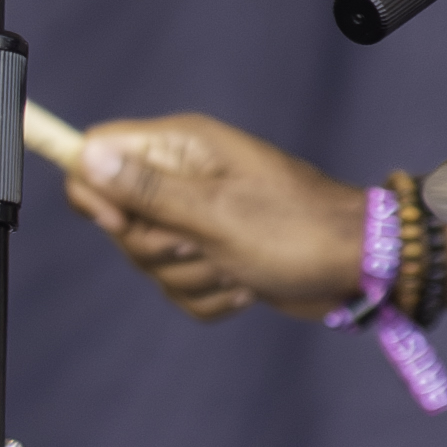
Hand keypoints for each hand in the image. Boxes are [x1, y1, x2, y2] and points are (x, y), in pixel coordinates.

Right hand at [66, 116, 375, 322]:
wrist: (361, 267)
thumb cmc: (299, 230)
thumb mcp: (216, 212)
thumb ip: (147, 190)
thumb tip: (85, 155)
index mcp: (182, 149)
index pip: (97, 154)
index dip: (95, 193)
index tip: (121, 223)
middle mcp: (184, 179)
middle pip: (119, 222)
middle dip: (161, 250)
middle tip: (207, 246)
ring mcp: (198, 221)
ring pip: (150, 263)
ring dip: (194, 277)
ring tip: (238, 264)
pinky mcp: (213, 258)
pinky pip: (179, 289)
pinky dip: (212, 297)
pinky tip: (247, 284)